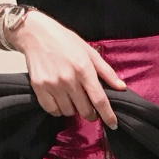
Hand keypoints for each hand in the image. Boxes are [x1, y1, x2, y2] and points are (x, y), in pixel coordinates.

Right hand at [4, 10, 126, 128]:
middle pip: (84, 110)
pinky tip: (60, 101)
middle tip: (89, 108)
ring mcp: (53, 84)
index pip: (99, 99)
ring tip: (72, 99)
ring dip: (73, 110)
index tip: (113, 125)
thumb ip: (106, 71)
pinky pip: (52, 110)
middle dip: (90, 113)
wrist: (36, 34)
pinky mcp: (39, 88)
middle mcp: (69, 79)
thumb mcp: (89, 52)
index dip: (108, 115)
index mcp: (84, 69)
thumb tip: (121, 87)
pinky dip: (58, 110)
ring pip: (68, 112)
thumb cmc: (65, 41)